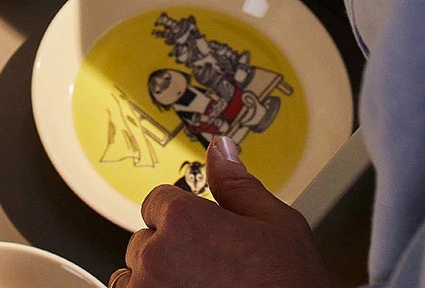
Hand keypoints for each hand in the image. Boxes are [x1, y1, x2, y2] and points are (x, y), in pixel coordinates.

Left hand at [111, 137, 330, 287]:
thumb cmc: (288, 286)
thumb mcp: (277, 225)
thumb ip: (237, 184)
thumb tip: (220, 151)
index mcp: (184, 220)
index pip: (157, 201)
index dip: (183, 218)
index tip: (202, 235)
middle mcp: (156, 255)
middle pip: (146, 238)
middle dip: (172, 250)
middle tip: (211, 269)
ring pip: (135, 274)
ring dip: (157, 279)